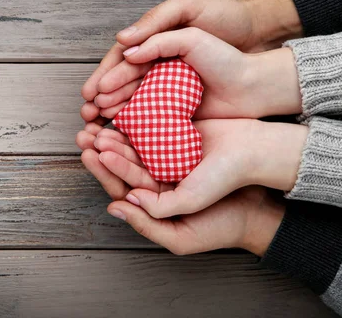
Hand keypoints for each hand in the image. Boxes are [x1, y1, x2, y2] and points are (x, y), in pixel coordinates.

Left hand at [77, 124, 284, 255]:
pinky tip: (124, 109)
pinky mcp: (179, 138)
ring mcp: (169, 158)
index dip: (105, 171)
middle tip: (85, 133)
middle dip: (104, 149)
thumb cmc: (223, 214)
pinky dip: (138, 121)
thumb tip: (117, 205)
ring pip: (136, 145)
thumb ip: (151, 219)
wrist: (256, 172)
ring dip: (117, 134)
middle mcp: (159, 180)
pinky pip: (154, 129)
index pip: (122, 187)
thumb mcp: (183, 230)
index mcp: (156, 202)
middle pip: (125, 164)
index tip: (90, 154)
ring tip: (98, 120)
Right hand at [81, 0, 301, 121]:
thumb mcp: (189, 16)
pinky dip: (133, 124)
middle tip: (87, 112)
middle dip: (103, 97)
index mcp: (157, 41)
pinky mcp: (178, 109)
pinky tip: (119, 132)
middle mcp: (158, 66)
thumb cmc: (226, 34)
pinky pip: (150, 116)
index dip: (106, 75)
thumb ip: (156, 28)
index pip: (124, 58)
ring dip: (113, 111)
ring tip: (97, 124)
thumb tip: (124, 43)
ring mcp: (167, 89)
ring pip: (132, 100)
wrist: (257, 70)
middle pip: (123, 81)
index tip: (92, 91)